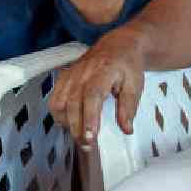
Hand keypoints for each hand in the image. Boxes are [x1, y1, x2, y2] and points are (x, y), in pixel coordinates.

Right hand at [49, 30, 144, 150]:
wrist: (118, 44)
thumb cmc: (128, 66)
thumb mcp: (135, 85)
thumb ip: (129, 107)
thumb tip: (126, 129)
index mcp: (104, 70)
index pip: (92, 94)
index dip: (89, 116)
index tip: (91, 136)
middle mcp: (84, 71)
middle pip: (73, 102)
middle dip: (78, 127)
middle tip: (87, 145)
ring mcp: (72, 73)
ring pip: (60, 102)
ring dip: (67, 122)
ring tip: (80, 136)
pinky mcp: (64, 77)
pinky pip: (54, 98)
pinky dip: (59, 114)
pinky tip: (69, 123)